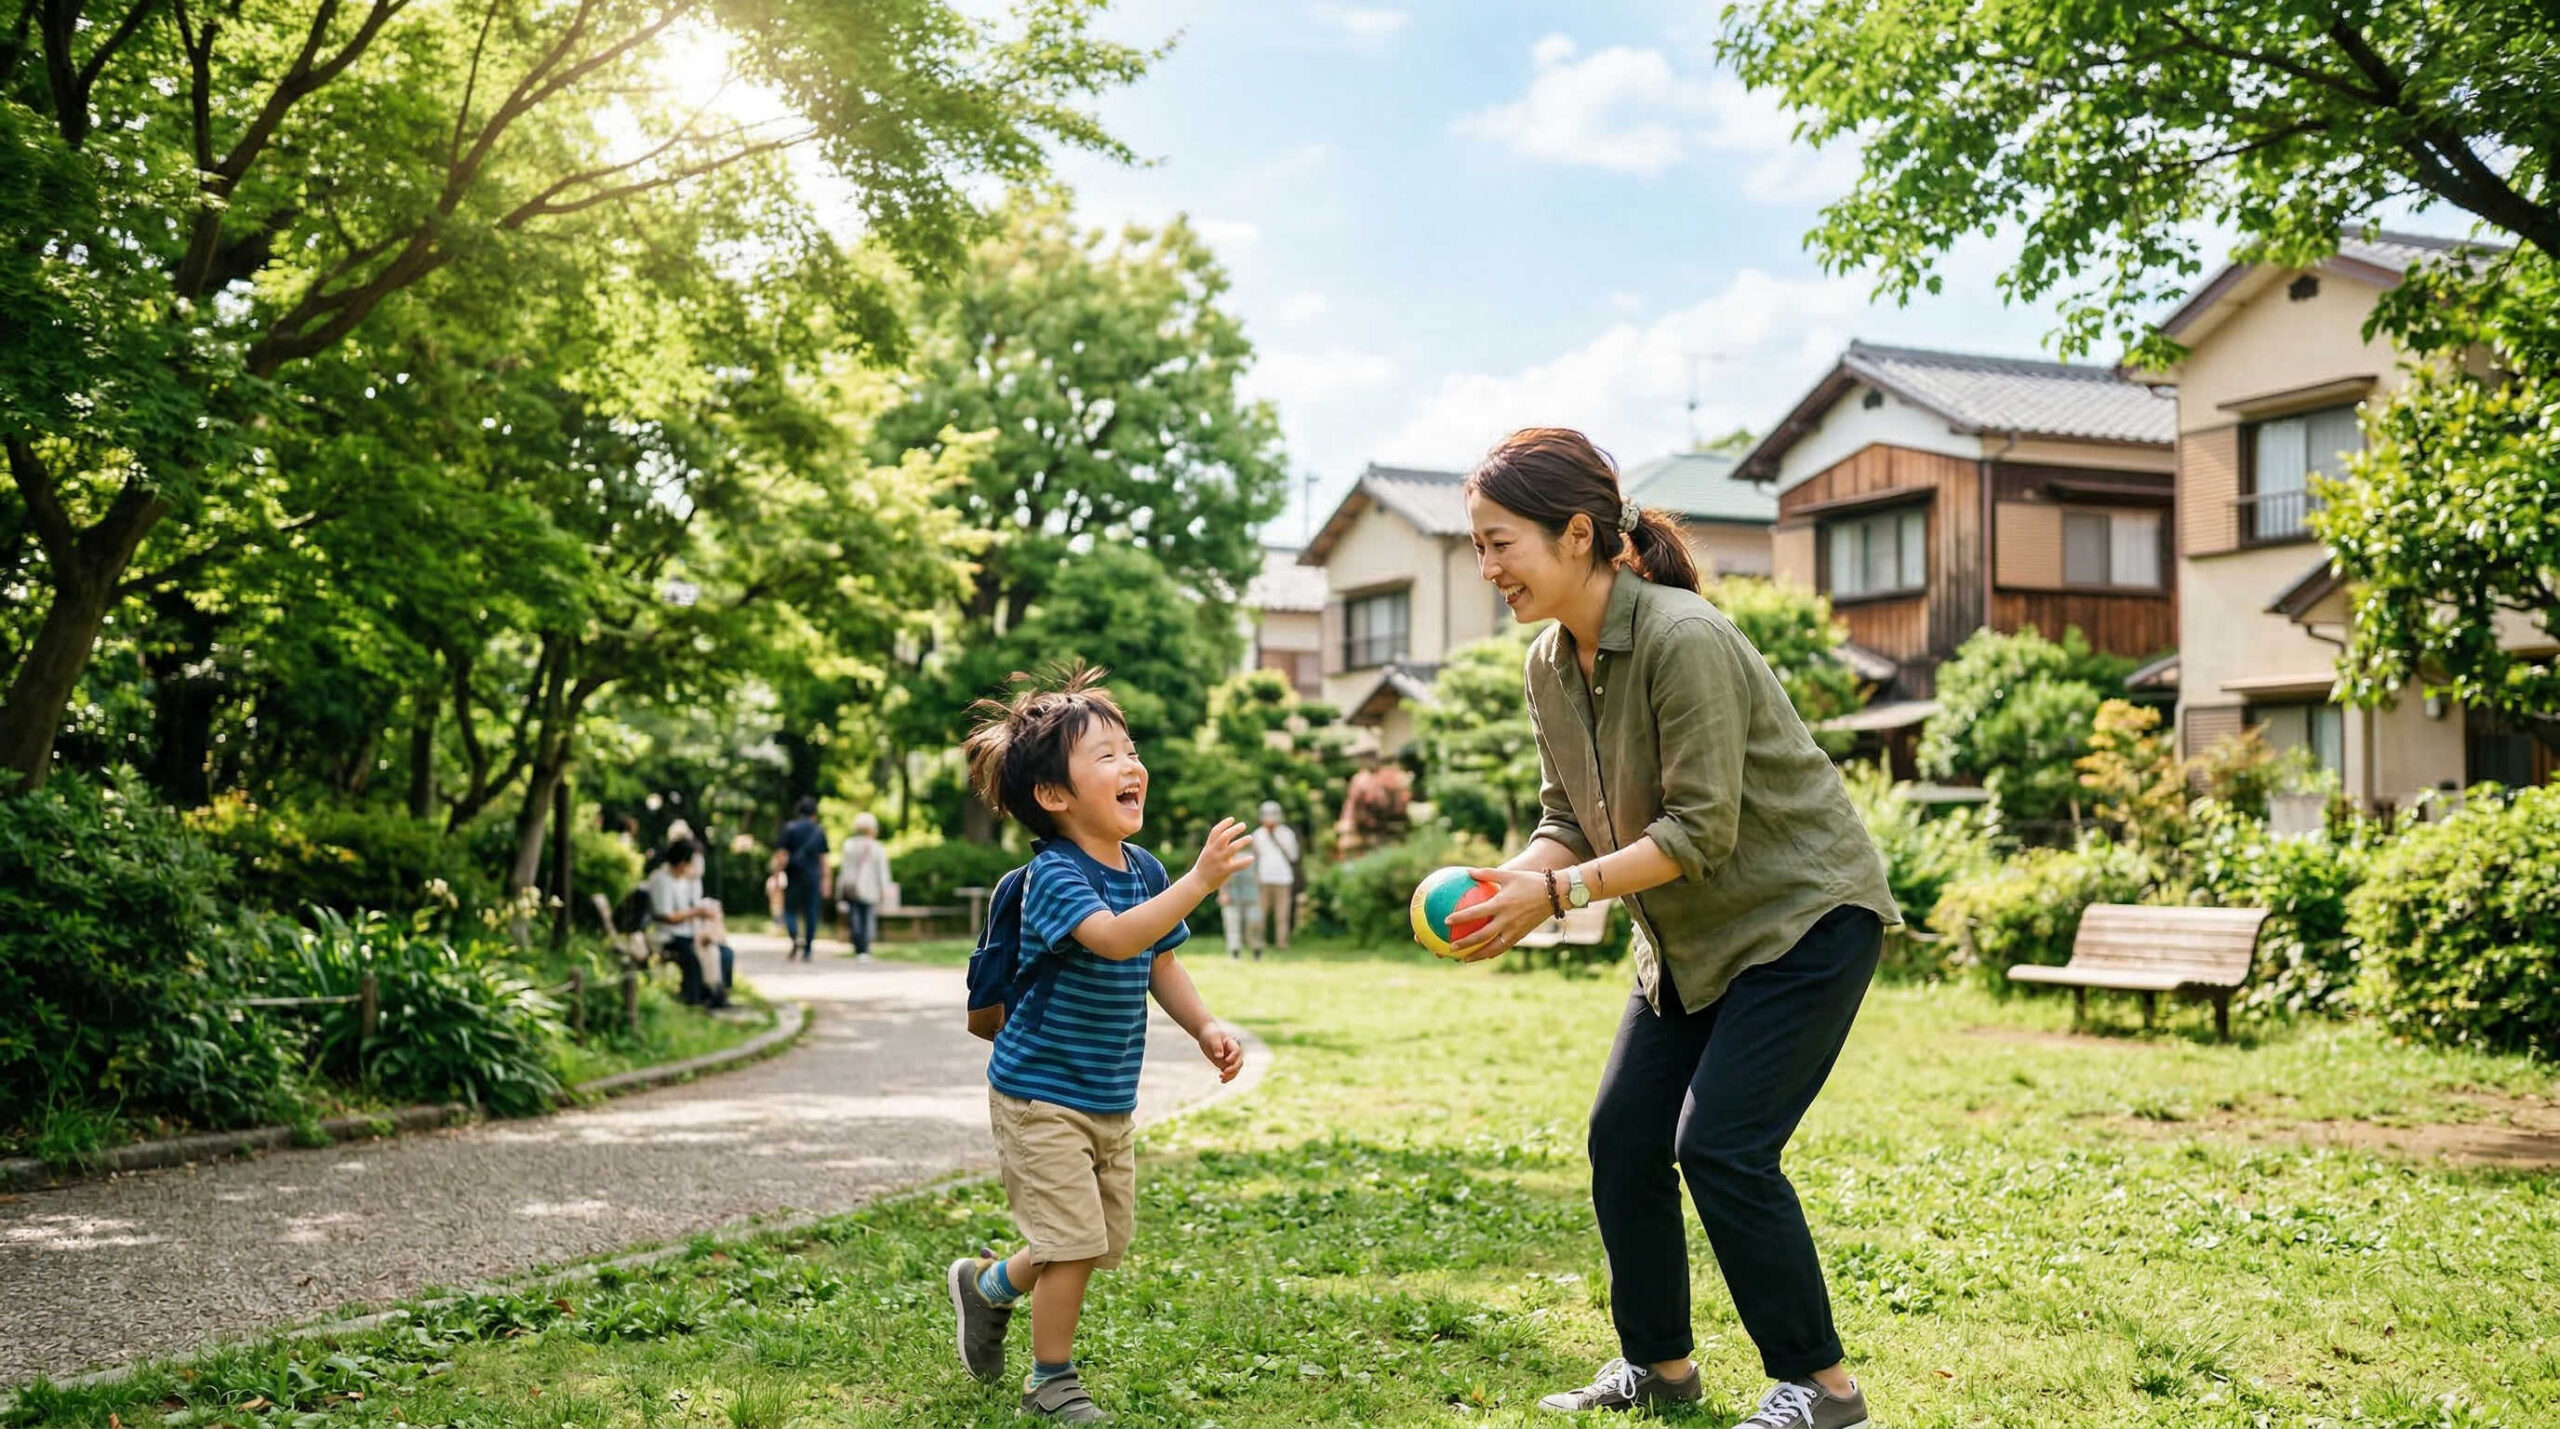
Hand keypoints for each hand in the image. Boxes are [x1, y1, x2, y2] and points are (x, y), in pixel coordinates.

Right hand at [1190, 818, 1253, 891]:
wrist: (1197, 882)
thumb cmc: (1205, 866)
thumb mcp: (1207, 852)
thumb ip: (1216, 843)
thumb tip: (1228, 834)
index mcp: (1209, 846)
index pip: (1215, 831)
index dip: (1224, 824)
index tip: (1232, 819)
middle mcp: (1214, 852)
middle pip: (1225, 836)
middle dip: (1235, 829)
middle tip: (1243, 825)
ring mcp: (1219, 861)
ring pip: (1233, 848)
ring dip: (1242, 841)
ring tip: (1250, 837)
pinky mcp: (1224, 871)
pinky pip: (1237, 865)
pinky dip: (1245, 861)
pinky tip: (1251, 858)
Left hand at [1196, 1022, 1243, 1082]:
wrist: (1206, 1035)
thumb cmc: (1210, 1034)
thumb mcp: (1213, 1038)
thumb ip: (1216, 1046)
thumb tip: (1219, 1056)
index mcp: (1232, 1044)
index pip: (1237, 1051)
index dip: (1233, 1057)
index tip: (1226, 1060)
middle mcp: (1232, 1053)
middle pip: (1239, 1062)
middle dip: (1233, 1068)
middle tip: (1224, 1072)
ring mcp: (1229, 1059)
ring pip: (1235, 1070)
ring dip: (1231, 1075)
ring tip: (1222, 1079)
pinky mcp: (1224, 1064)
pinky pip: (1228, 1073)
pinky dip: (1227, 1077)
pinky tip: (1222, 1081)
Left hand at [1447, 866, 1561, 963]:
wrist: (1555, 894)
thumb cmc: (1530, 881)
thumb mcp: (1509, 874)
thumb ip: (1487, 873)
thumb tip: (1467, 872)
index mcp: (1502, 904)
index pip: (1477, 913)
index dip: (1461, 917)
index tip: (1446, 921)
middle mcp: (1507, 919)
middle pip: (1482, 935)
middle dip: (1465, 943)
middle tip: (1450, 947)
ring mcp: (1515, 930)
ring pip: (1493, 947)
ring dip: (1478, 955)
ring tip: (1464, 960)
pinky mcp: (1521, 935)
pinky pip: (1504, 947)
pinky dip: (1492, 953)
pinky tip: (1483, 956)